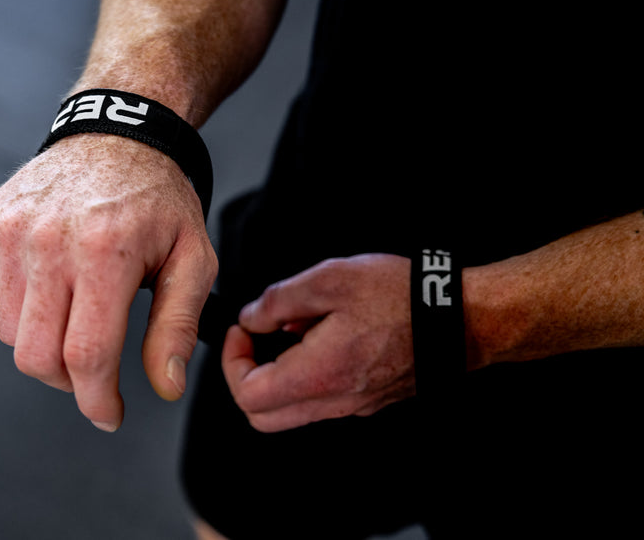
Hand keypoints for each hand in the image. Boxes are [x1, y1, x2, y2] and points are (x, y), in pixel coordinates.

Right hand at [0, 134, 217, 430]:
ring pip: (10, 332)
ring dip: (44, 344)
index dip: (98, 400)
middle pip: (36, 356)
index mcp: (105, 251)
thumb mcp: (193, 258)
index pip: (87, 355)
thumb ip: (177, 325)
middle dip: (68, 383)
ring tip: (78, 316)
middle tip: (94, 375)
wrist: (116, 131)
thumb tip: (166, 386)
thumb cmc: (159, 199)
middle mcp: (49, 240)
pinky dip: (22, 309)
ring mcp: (11, 229)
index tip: (110, 415)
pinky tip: (54, 285)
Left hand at [222, 254, 413, 432]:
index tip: (241, 332)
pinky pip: (321, 400)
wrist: (462, 319)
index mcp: (319, 374)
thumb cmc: (403, 297)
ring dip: (278, 375)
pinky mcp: (368, 400)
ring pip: (292, 411)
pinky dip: (306, 375)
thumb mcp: (330, 278)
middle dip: (247, 377)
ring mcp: (353, 406)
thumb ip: (279, 300)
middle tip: (255, 340)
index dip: (233, 361)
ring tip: (295, 330)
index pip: (248, 395)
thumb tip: (252, 318)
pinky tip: (323, 337)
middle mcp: (334, 400)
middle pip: (262, 416)